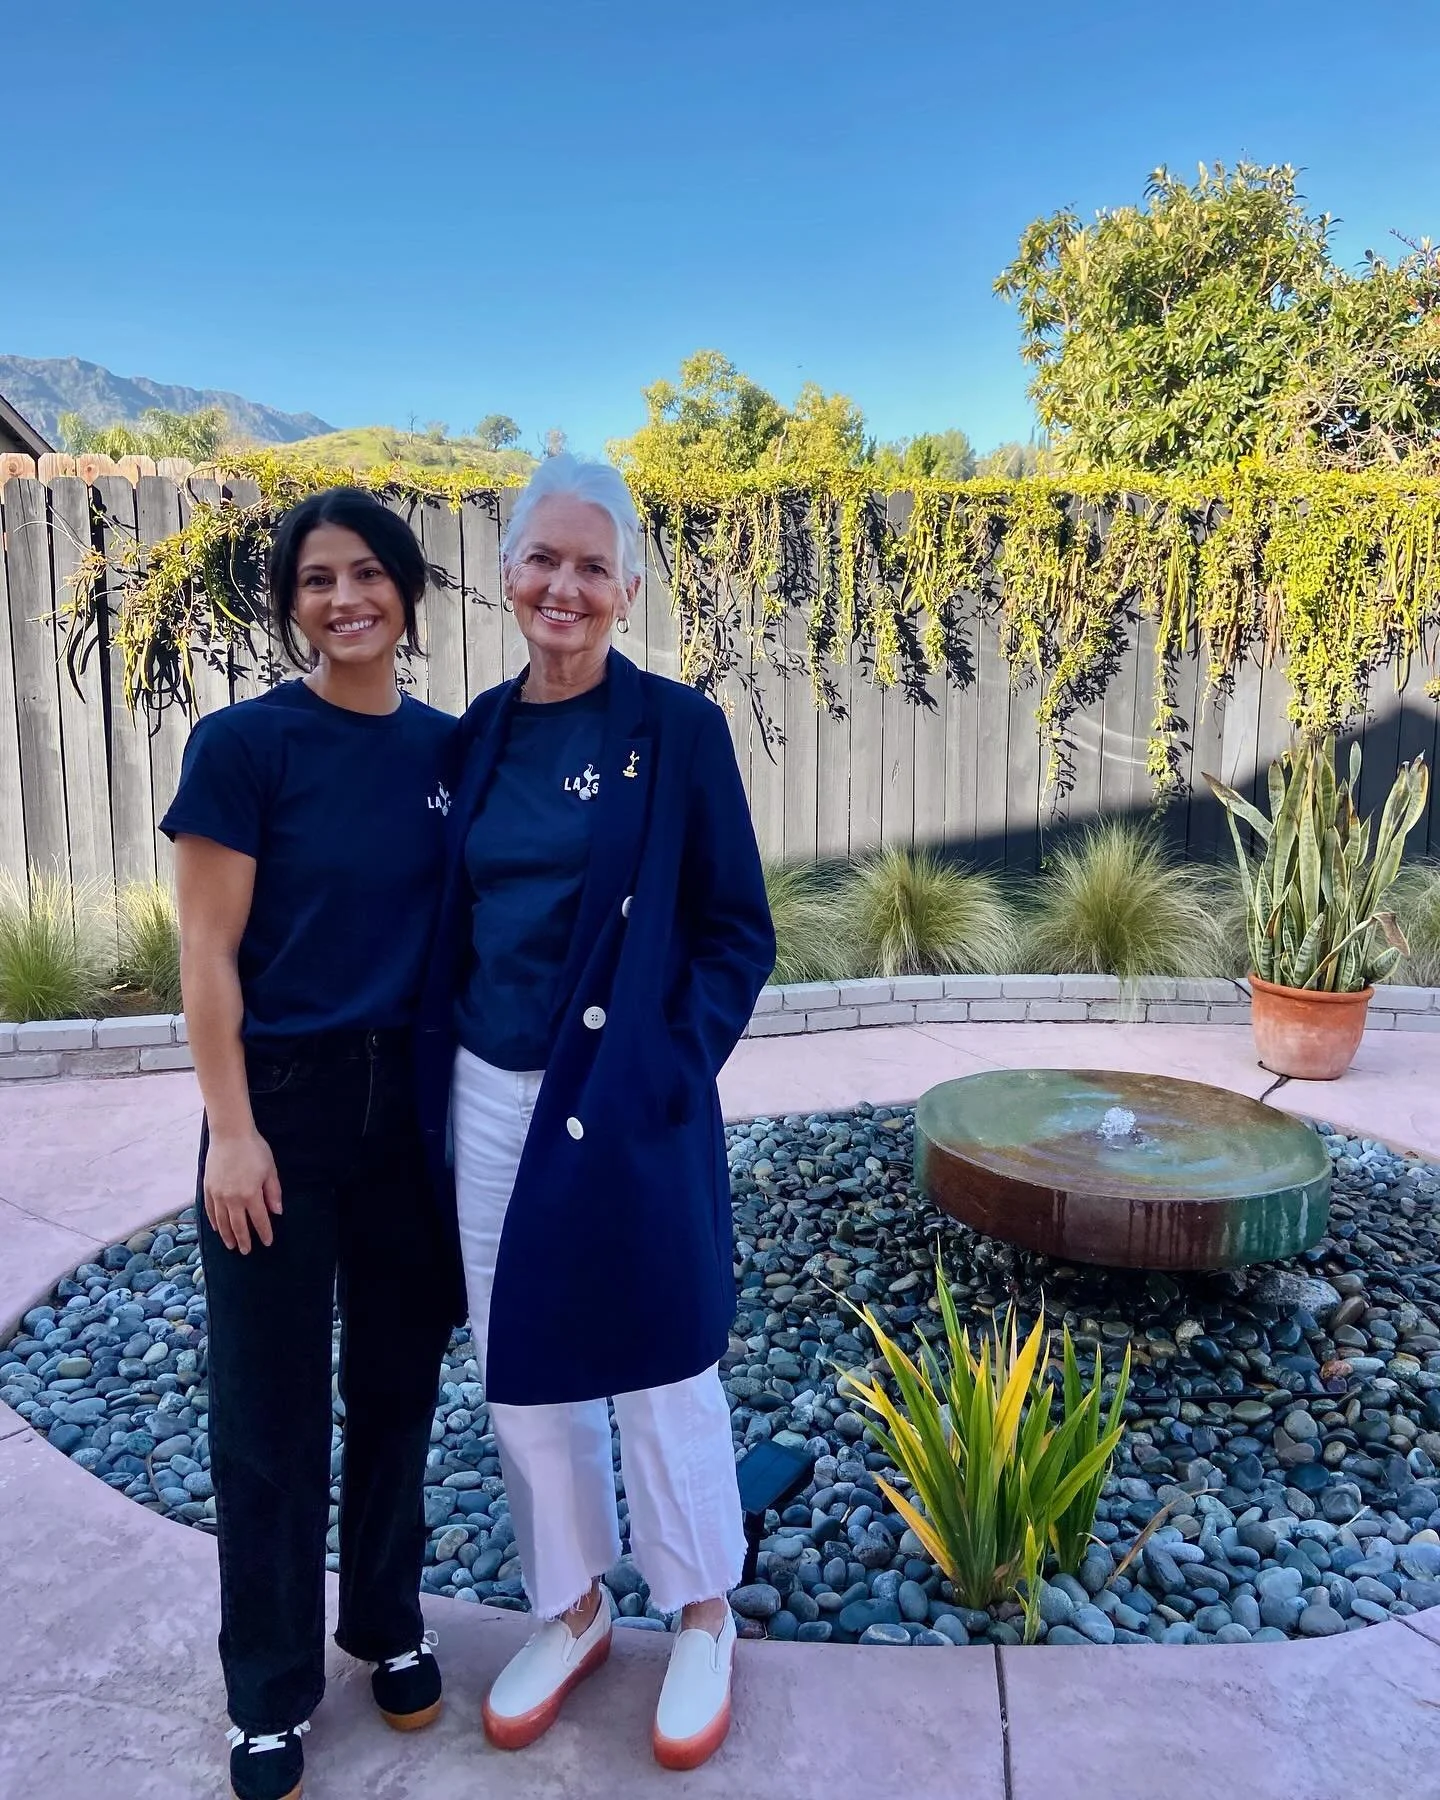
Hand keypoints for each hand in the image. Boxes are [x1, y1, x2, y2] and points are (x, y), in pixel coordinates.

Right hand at [204, 1128, 282, 1253]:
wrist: (230, 1134)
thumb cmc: (254, 1149)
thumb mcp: (270, 1170)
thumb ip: (273, 1192)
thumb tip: (277, 1212)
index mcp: (251, 1194)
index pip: (259, 1220)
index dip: (264, 1233)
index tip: (267, 1242)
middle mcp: (233, 1198)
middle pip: (238, 1226)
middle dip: (244, 1240)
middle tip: (246, 1251)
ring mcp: (218, 1194)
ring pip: (222, 1222)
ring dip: (227, 1236)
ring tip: (231, 1246)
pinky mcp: (207, 1188)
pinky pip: (210, 1211)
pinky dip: (214, 1222)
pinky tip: (217, 1229)